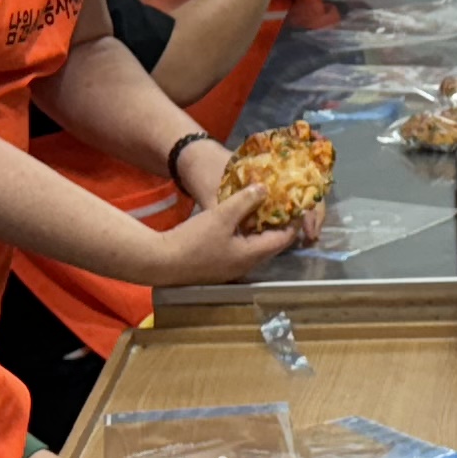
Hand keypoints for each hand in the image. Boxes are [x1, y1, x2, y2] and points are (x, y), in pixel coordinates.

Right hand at [145, 180, 304, 286]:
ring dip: (260, 229)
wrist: (160, 261)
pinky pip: (241, 249)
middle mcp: (246, 265)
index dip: (292, 221)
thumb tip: (265, 188)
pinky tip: (239, 221)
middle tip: (280, 203)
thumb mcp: (221, 215)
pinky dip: (246, 234)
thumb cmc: (193, 240)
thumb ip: (245, 201)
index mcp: (251, 255)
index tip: (296, 203)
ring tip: (262, 208)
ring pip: (255, 246)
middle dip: (278, 224)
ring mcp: (232, 268)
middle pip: (271, 244)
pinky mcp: (218, 266)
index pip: (283, 239)